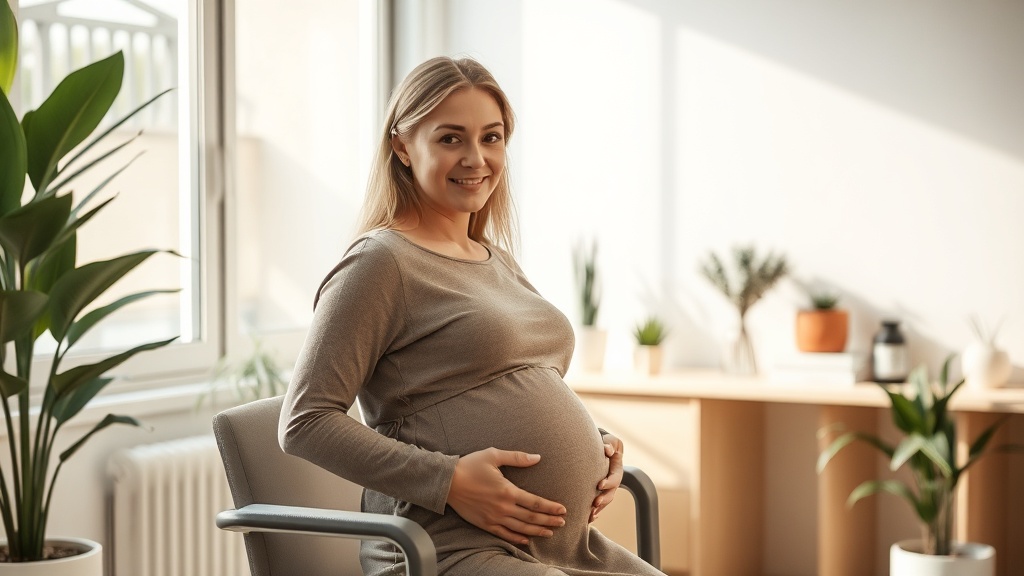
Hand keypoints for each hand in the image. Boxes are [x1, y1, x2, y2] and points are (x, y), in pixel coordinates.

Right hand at [447, 448, 566, 544]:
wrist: (447, 481)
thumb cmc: (470, 465)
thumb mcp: (494, 455)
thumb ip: (517, 457)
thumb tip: (537, 457)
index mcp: (508, 491)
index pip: (535, 502)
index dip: (550, 507)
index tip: (562, 510)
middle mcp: (503, 507)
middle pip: (531, 517)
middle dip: (548, 521)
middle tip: (562, 523)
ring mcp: (494, 518)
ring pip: (520, 528)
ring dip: (537, 531)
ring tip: (549, 532)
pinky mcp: (485, 524)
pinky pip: (504, 534)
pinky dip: (516, 538)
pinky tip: (526, 540)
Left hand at [591, 432, 623, 521]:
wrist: (596, 444)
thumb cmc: (604, 441)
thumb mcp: (609, 439)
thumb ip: (609, 443)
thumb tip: (607, 450)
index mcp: (617, 467)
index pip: (615, 477)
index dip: (609, 482)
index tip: (600, 485)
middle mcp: (612, 479)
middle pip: (611, 492)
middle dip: (604, 499)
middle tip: (595, 504)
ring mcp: (606, 486)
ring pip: (605, 500)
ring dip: (599, 509)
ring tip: (590, 515)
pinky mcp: (598, 490)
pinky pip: (598, 503)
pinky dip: (594, 511)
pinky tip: (588, 518)